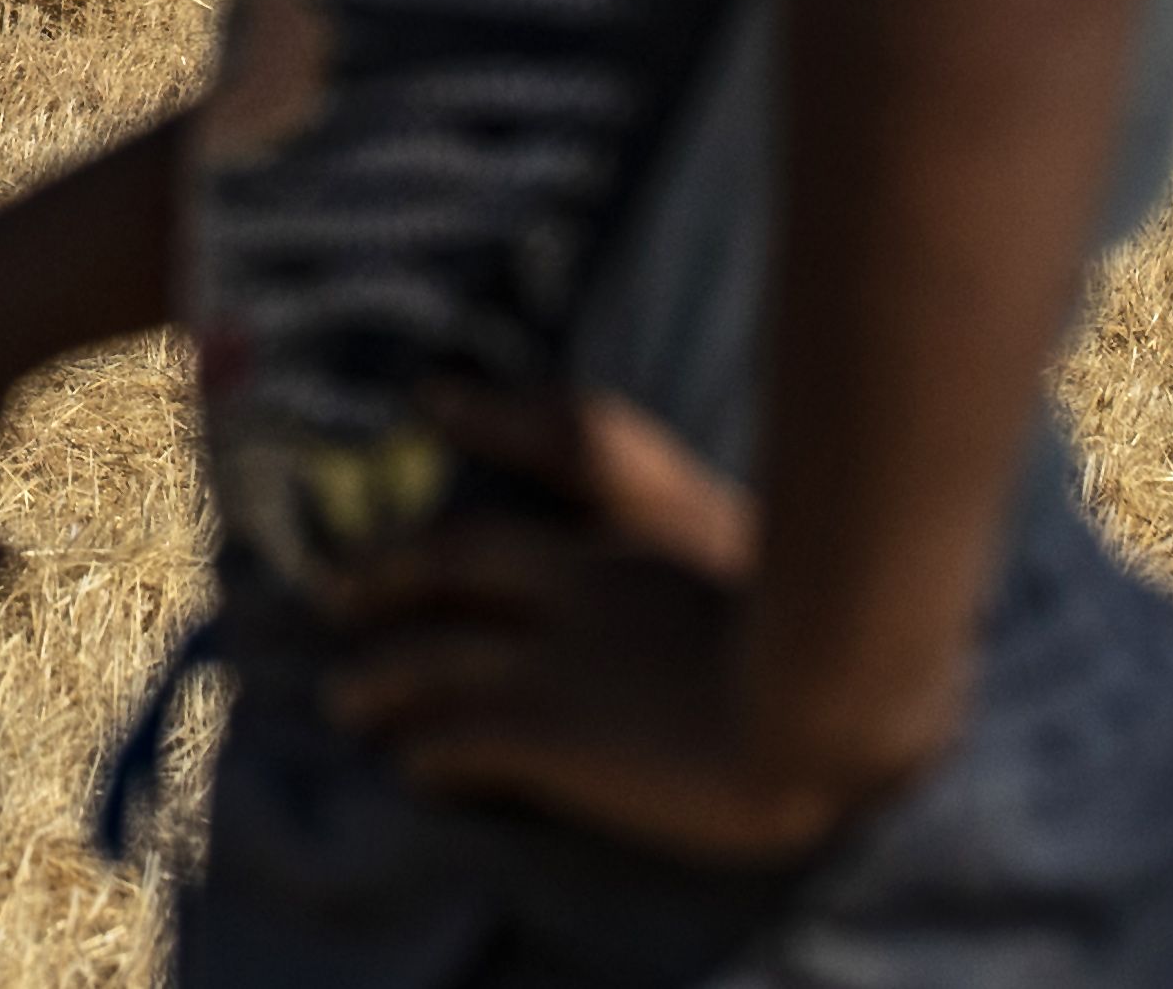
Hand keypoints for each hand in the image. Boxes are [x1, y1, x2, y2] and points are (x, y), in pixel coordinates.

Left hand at [318, 386, 885, 867]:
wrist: (837, 704)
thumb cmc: (842, 637)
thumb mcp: (788, 564)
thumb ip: (729, 543)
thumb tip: (698, 539)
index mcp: (642, 534)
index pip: (551, 457)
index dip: (485, 419)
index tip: (431, 399)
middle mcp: (583, 585)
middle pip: (452, 563)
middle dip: (384, 577)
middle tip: (330, 591)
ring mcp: (559, 659)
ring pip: (433, 663)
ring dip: (380, 683)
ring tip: (344, 702)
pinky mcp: (552, 736)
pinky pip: (464, 744)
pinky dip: (429, 757)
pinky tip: (413, 773)